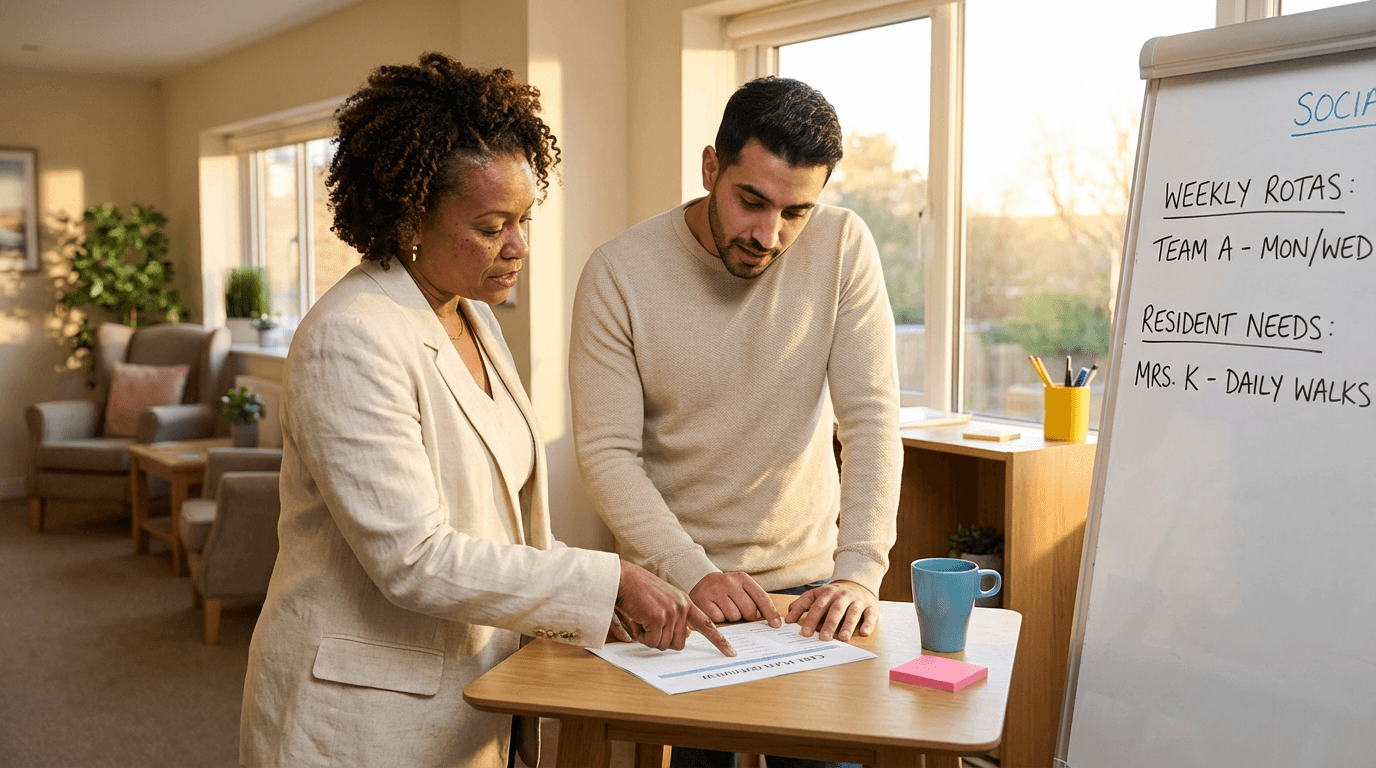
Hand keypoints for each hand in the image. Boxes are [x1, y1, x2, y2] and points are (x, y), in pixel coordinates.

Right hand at [613, 560, 734, 655]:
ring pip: (663, 644)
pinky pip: (651, 642)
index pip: (707, 623)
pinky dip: (641, 635)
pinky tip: (636, 619)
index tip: (731, 652)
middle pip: (678, 644)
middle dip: (662, 640)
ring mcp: (671, 612)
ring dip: (649, 637)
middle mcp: (682, 606)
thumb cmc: (637, 591)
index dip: (719, 640)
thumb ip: (676, 617)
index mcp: (685, 602)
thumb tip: (685, 637)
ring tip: (641, 618)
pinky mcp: (658, 617)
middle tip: (649, 625)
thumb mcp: (663, 601)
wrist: (622, 578)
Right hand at [689, 571, 782, 626]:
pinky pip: (719, 619)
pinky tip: (715, 610)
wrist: (699, 579)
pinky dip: (719, 619)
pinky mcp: (703, 600)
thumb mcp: (740, 588)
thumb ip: (754, 600)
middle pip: (749, 611)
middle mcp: (729, 582)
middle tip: (739, 611)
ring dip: (731, 618)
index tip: (776, 624)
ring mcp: (716, 590)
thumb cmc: (725, 589)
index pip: (761, 598)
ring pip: (734, 616)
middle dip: (747, 617)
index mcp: (742, 578)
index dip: (770, 613)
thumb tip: (767, 620)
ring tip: (724, 608)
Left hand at [783, 580, 878, 642]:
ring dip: (847, 625)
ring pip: (852, 612)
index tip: (804, 633)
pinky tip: (863, 632)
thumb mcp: (818, 595)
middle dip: (828, 624)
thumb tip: (787, 618)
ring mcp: (857, 600)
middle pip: (834, 609)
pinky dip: (868, 624)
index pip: (816, 605)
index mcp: (827, 593)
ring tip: (842, 638)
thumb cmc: (834, 595)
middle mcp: (842, 595)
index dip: (809, 619)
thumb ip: (802, 605)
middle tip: (822, 638)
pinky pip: (870, 615)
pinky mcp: (871, 606)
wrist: (858, 584)